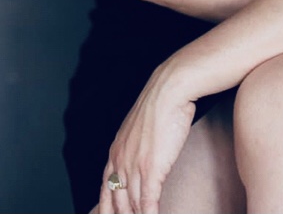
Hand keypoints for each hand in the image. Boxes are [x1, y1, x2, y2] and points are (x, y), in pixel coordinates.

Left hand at [98, 62, 194, 213]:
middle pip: (116, 203)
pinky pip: (147, 203)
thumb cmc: (160, 103)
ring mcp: (134, 167)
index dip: (106, 209)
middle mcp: (120, 162)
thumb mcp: (140, 126)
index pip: (104, 190)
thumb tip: (143, 154)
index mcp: (115, 151)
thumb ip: (136, 144)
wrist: (169, 90)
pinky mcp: (151, 170)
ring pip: (131, 206)